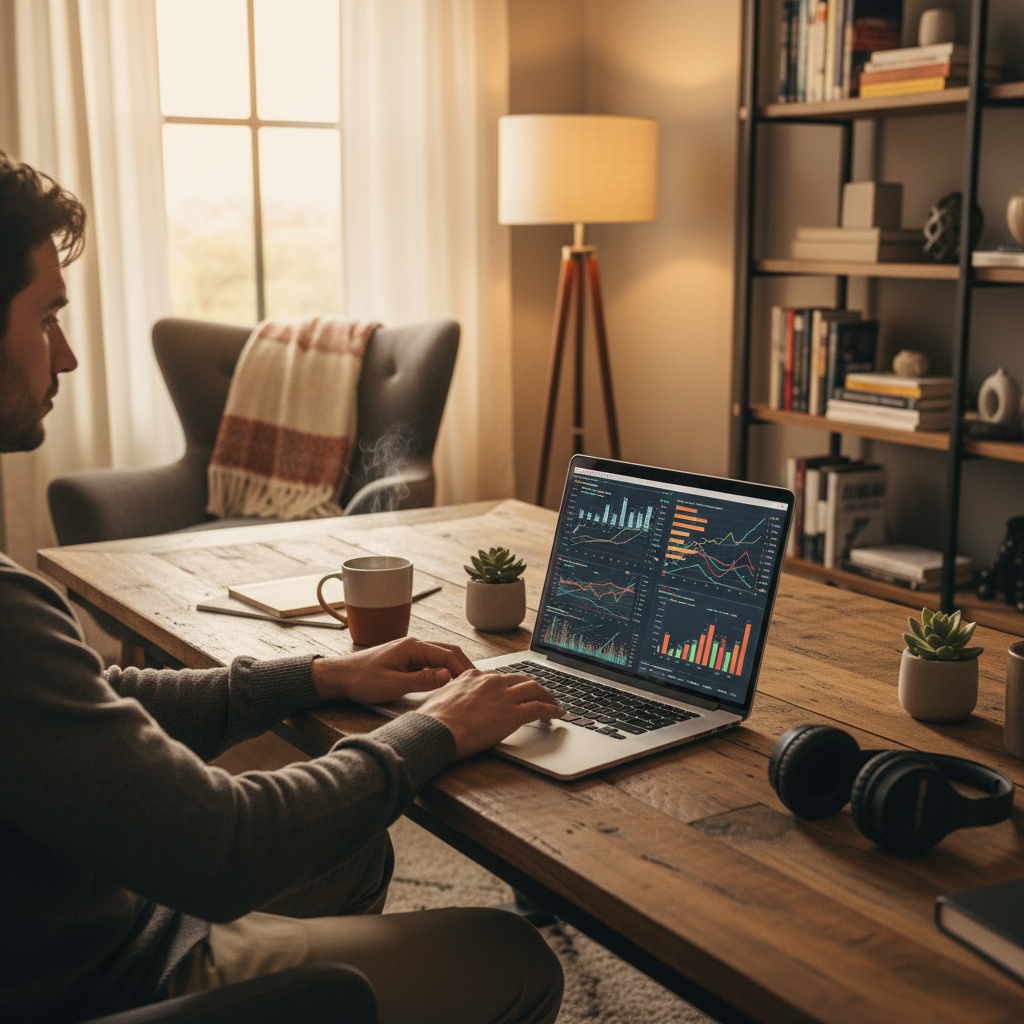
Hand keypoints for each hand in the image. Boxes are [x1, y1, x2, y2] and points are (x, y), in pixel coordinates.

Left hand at [311, 637, 474, 704]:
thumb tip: (447, 676)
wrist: (339, 677)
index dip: (463, 669)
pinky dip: (443, 668)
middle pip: (448, 650)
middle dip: (465, 664)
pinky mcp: (405, 658)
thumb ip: (421, 681)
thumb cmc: (361, 681)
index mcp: (412, 647)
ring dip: (455, 666)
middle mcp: (413, 644)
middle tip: (478, 681)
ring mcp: (409, 650)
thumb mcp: (392, 685)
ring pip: (441, 654)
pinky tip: (447, 681)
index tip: (474, 683)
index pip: (448, 654)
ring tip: (467, 682)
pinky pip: (431, 660)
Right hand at [416, 669, 564, 758]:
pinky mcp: (513, 714)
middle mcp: (491, 682)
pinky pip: (539, 708)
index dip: (511, 686)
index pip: (499, 678)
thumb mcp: (442, 699)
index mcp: (473, 676)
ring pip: (534, 689)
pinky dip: (552, 709)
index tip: (515, 691)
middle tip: (540, 695)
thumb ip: (456, 697)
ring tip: (553, 704)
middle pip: (520, 679)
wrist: (434, 730)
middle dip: (533, 687)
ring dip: (546, 696)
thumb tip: (457, 706)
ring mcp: (503, 696)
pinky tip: (558, 713)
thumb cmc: (432, 721)